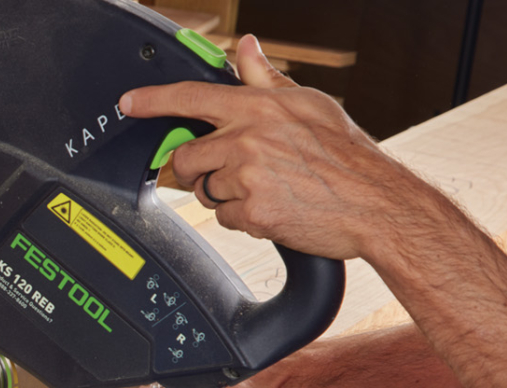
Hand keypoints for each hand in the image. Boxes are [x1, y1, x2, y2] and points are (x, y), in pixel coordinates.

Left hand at [119, 36, 429, 261]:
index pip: (192, 96)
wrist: (376, 202)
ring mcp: (248, 177)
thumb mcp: (309, 104)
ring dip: (226, 197)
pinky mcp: (253, 212)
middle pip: (186, 157)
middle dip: (199, 170)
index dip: (153, 99)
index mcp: (259, 108)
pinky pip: (225, 219)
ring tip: (266, 190)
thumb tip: (244, 48)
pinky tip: (273, 210)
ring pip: (205, 192)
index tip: (129, 102)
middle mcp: (248, 139)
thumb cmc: (348, 154)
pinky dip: (244, 220)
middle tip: (229, 173)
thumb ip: (267, 79)